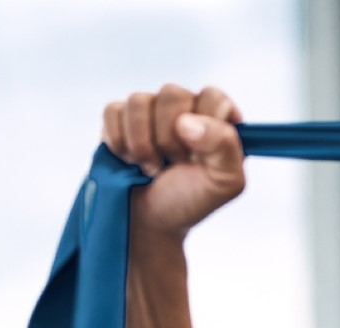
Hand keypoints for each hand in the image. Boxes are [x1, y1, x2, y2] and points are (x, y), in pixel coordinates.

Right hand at [102, 84, 245, 237]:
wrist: (150, 221)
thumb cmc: (190, 200)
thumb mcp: (225, 183)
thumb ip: (225, 146)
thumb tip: (186, 122)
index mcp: (216, 118)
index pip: (212, 96)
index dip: (202, 129)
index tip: (197, 158)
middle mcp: (184, 106)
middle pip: (172, 94)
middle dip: (168, 139)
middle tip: (173, 165)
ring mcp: (150, 109)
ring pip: (138, 101)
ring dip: (141, 144)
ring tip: (151, 167)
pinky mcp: (120, 117)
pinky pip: (113, 111)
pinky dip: (119, 142)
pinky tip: (128, 160)